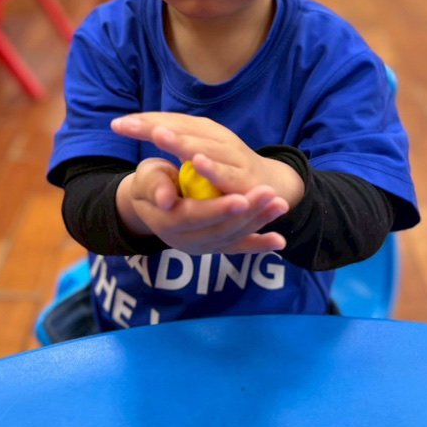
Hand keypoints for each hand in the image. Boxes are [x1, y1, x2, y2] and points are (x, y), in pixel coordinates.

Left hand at [111, 112, 303, 208]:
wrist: (270, 184)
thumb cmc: (226, 168)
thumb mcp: (197, 153)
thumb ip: (175, 143)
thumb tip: (142, 128)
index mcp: (202, 131)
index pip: (168, 121)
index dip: (143, 122)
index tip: (116, 124)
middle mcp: (216, 137)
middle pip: (180, 128)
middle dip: (153, 126)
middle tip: (126, 125)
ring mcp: (231, 155)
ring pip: (201, 146)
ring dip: (180, 140)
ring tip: (157, 134)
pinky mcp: (243, 177)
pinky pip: (225, 172)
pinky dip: (212, 167)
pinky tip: (197, 162)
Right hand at [115, 156, 288, 255]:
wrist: (151, 202)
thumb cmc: (151, 183)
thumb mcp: (147, 178)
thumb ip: (156, 186)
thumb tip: (166, 200)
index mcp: (168, 222)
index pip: (196, 218)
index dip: (218, 210)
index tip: (241, 199)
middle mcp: (186, 241)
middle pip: (220, 229)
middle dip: (248, 213)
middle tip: (270, 193)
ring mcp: (203, 247)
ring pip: (233, 237)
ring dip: (259, 222)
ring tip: (280, 204)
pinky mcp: (215, 246)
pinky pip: (239, 248)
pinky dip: (259, 246)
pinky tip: (279, 242)